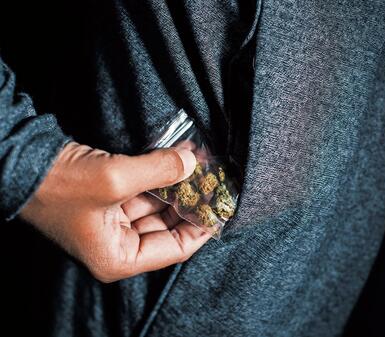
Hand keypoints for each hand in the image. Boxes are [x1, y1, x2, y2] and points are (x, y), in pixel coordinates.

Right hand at [20, 141, 211, 282]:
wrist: (20, 162)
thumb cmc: (59, 185)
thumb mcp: (115, 180)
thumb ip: (160, 172)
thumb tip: (194, 162)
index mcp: (119, 258)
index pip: (175, 249)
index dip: (201, 227)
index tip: (221, 205)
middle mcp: (119, 245)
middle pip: (169, 226)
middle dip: (191, 201)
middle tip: (214, 179)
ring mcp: (115, 222)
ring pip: (160, 205)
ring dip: (179, 184)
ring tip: (202, 163)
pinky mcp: (111, 200)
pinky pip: (146, 191)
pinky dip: (161, 175)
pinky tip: (181, 157)